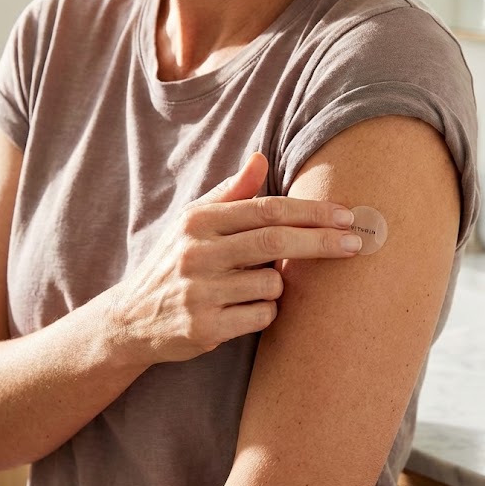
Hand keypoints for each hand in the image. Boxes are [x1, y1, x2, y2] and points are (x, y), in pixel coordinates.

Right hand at [108, 152, 360, 364]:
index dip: (310, 212)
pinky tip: (241, 312)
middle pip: (275, 242)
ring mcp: (199, 293)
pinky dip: (264, 314)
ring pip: (272, 285)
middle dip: (321, 241)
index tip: (345, 216)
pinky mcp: (204, 328)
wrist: (130, 319)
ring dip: (276, 287)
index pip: (266, 210)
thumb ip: (230, 192)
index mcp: (198, 221)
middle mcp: (196, 253)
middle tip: (355, 243)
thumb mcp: (192, 222)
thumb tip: (261, 157)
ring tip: (249, 288)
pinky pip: (262, 317)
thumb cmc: (174, 263)